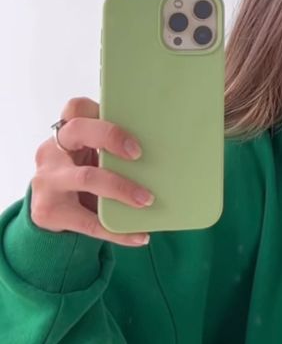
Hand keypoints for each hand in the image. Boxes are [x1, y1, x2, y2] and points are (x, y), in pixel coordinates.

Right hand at [30, 97, 153, 246]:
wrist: (51, 214)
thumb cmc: (83, 176)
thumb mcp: (91, 158)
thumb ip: (113, 151)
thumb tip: (171, 152)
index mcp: (67, 134)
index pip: (76, 108)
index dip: (102, 110)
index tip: (130, 125)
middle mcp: (53, 152)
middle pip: (78, 131)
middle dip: (111, 137)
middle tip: (139, 154)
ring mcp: (48, 181)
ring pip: (86, 177)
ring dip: (121, 189)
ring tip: (147, 200)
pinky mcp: (49, 211)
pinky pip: (89, 222)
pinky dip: (117, 231)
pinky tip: (140, 235)